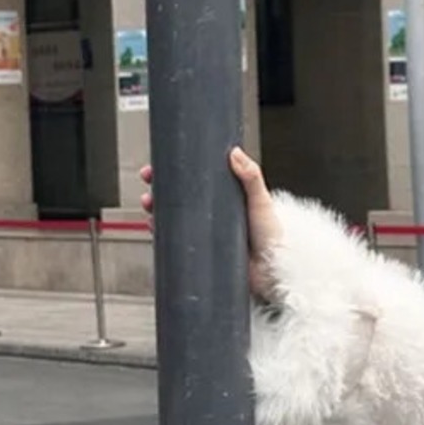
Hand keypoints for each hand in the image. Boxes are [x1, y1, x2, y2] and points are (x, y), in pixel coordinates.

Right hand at [139, 147, 283, 301]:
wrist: (274, 271)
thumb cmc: (274, 236)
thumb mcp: (262, 201)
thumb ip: (251, 177)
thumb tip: (235, 153)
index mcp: (227, 198)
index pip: (196, 180)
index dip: (176, 173)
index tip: (159, 167)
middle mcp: (215, 214)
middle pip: (180, 197)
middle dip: (159, 190)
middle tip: (149, 185)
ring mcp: (208, 232)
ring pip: (175, 218)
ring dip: (158, 211)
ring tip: (150, 206)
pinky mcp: (204, 251)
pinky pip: (179, 241)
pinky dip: (165, 234)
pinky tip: (157, 229)